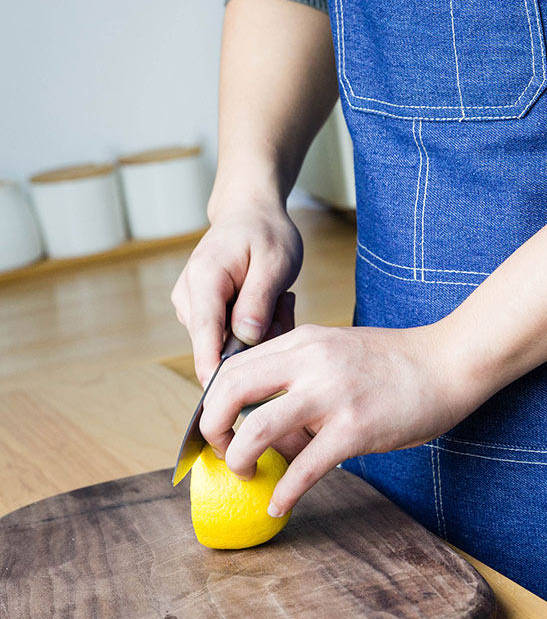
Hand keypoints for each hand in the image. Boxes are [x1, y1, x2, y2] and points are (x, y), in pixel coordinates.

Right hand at [171, 201, 303, 384]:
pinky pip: (231, 337)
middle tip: (284, 305)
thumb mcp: (274, 263)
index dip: (216, 373)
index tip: (228, 404)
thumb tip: (245, 340)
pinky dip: (256, 327)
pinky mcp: (204, 314)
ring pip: (227, 345)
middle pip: (217, 346)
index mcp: (204, 281)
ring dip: (261, 332)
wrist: (251, 213)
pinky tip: (270, 302)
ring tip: (279, 298)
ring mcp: (193, 307)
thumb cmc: (266, 233)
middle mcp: (189, 297)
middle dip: (258, 341)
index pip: (204, 337)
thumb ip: (258, 301)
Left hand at [198, 322, 474, 516]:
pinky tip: (280, 504)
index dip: (215, 402)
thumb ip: (300, 379)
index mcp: (304, 341)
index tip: (221, 427)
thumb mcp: (338, 352)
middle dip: (213, 428)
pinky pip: (304, 468)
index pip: (233, 366)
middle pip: (230, 391)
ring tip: (248, 475)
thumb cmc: (396, 363)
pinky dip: (283, 493)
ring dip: (239, 460)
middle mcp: (311, 361)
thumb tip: (271, 435)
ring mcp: (332, 394)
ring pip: (256, 430)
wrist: (449, 362)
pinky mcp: (356, 428)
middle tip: (224, 452)